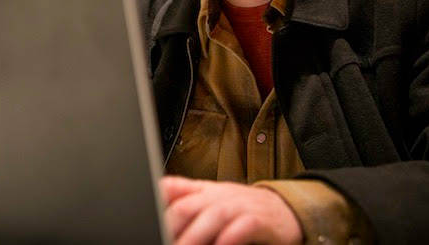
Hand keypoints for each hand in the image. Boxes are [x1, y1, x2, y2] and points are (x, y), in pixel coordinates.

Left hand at [160, 175, 302, 244]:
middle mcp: (218, 195)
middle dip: (170, 228)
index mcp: (202, 190)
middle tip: (160, 240)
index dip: (155, 201)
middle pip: (186, 207)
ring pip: (211, 217)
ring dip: (194, 238)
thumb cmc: (241, 209)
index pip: (171, 188)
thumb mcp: (211, 200)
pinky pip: (241, 228)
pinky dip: (228, 239)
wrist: (284, 211)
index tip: (144, 218)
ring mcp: (238, 206)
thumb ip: (184, 200)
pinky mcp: (259, 221)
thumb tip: (156, 206)